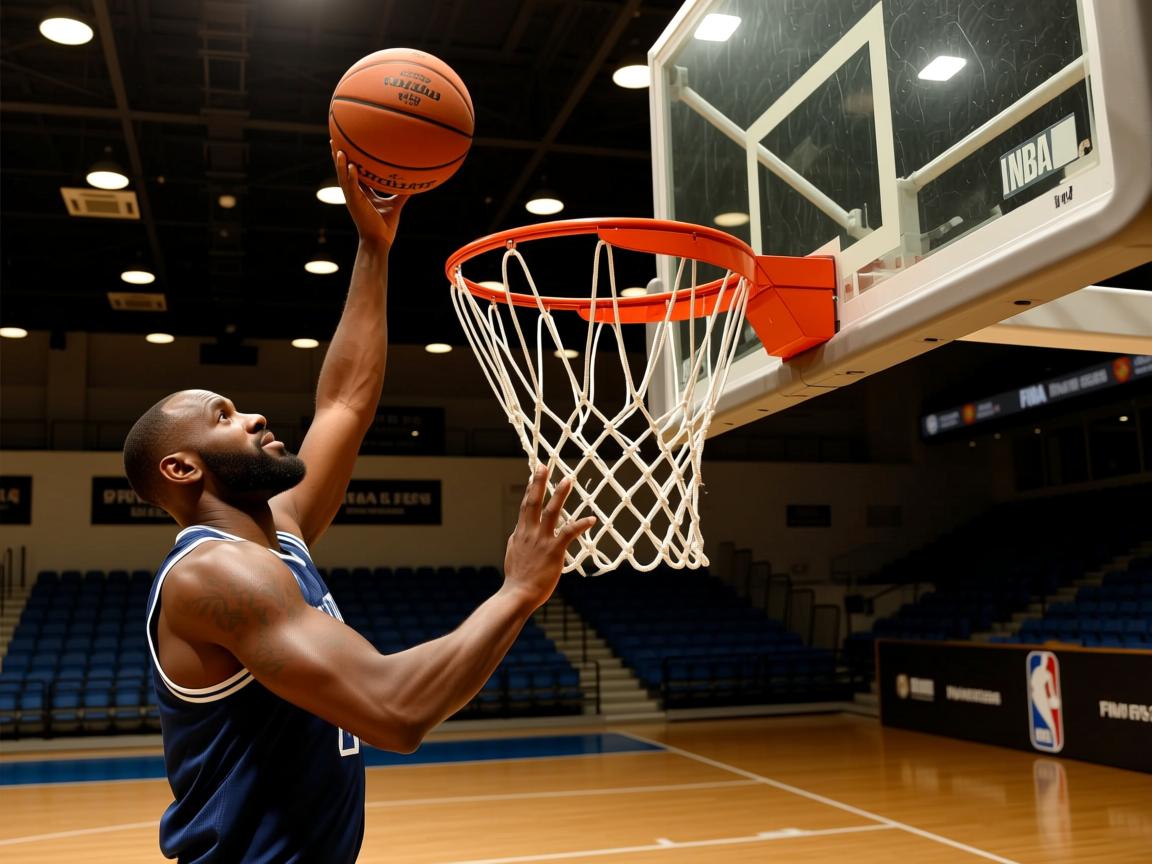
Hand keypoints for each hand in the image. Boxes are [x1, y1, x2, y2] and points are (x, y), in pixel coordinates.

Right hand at [332, 146, 407, 246]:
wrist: (380, 241)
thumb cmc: (385, 226)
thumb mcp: (395, 205)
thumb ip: (401, 194)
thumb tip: (413, 184)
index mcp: (361, 194)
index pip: (353, 173)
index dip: (349, 161)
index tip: (346, 146)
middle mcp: (354, 194)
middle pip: (343, 171)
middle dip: (337, 157)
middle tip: (333, 140)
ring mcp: (353, 198)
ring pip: (343, 177)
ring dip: (339, 163)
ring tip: (336, 148)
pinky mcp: (356, 203)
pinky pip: (352, 187)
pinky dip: (350, 176)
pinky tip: (350, 165)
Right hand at [502, 466, 595, 611]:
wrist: (518, 594)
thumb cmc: (517, 577)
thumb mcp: (513, 553)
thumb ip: (518, 539)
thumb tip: (518, 531)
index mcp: (520, 533)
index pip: (526, 506)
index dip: (530, 488)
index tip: (534, 474)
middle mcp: (529, 532)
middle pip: (533, 502)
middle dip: (539, 482)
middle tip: (544, 465)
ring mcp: (541, 540)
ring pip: (551, 512)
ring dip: (559, 494)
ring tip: (568, 479)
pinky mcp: (554, 551)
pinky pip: (569, 533)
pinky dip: (580, 525)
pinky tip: (591, 519)